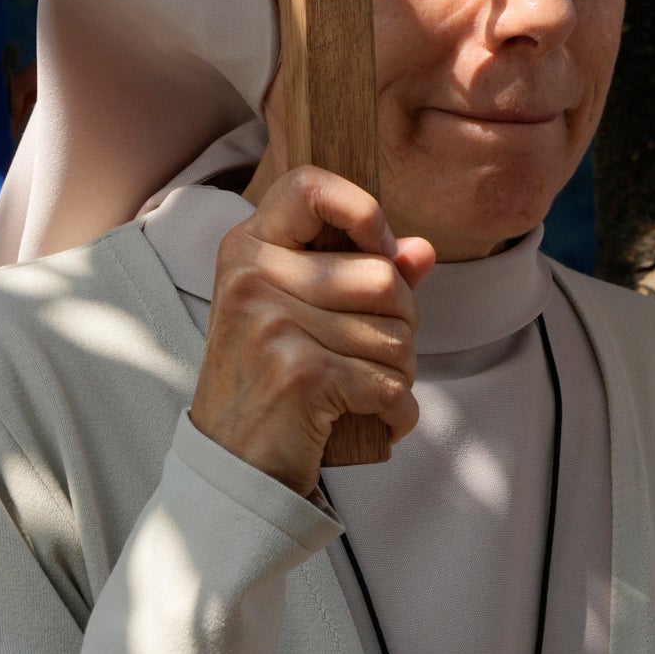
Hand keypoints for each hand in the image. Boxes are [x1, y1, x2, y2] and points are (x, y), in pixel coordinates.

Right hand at [190, 165, 433, 494]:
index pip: (310, 186)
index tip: (377, 250)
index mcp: (249, 248)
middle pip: (384, 277)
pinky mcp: (300, 375)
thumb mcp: (300, 315)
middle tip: (372, 357)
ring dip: (399, 374)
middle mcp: (254, 277)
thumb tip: (422, 251)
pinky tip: (375, 422)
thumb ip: (362, 275)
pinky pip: (390, 385)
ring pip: (397, 336)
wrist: (231, 467)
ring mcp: (273, 324)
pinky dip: (397, 414)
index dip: (363, 212)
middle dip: (401, 324)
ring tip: (365, 392)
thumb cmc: (271, 381)